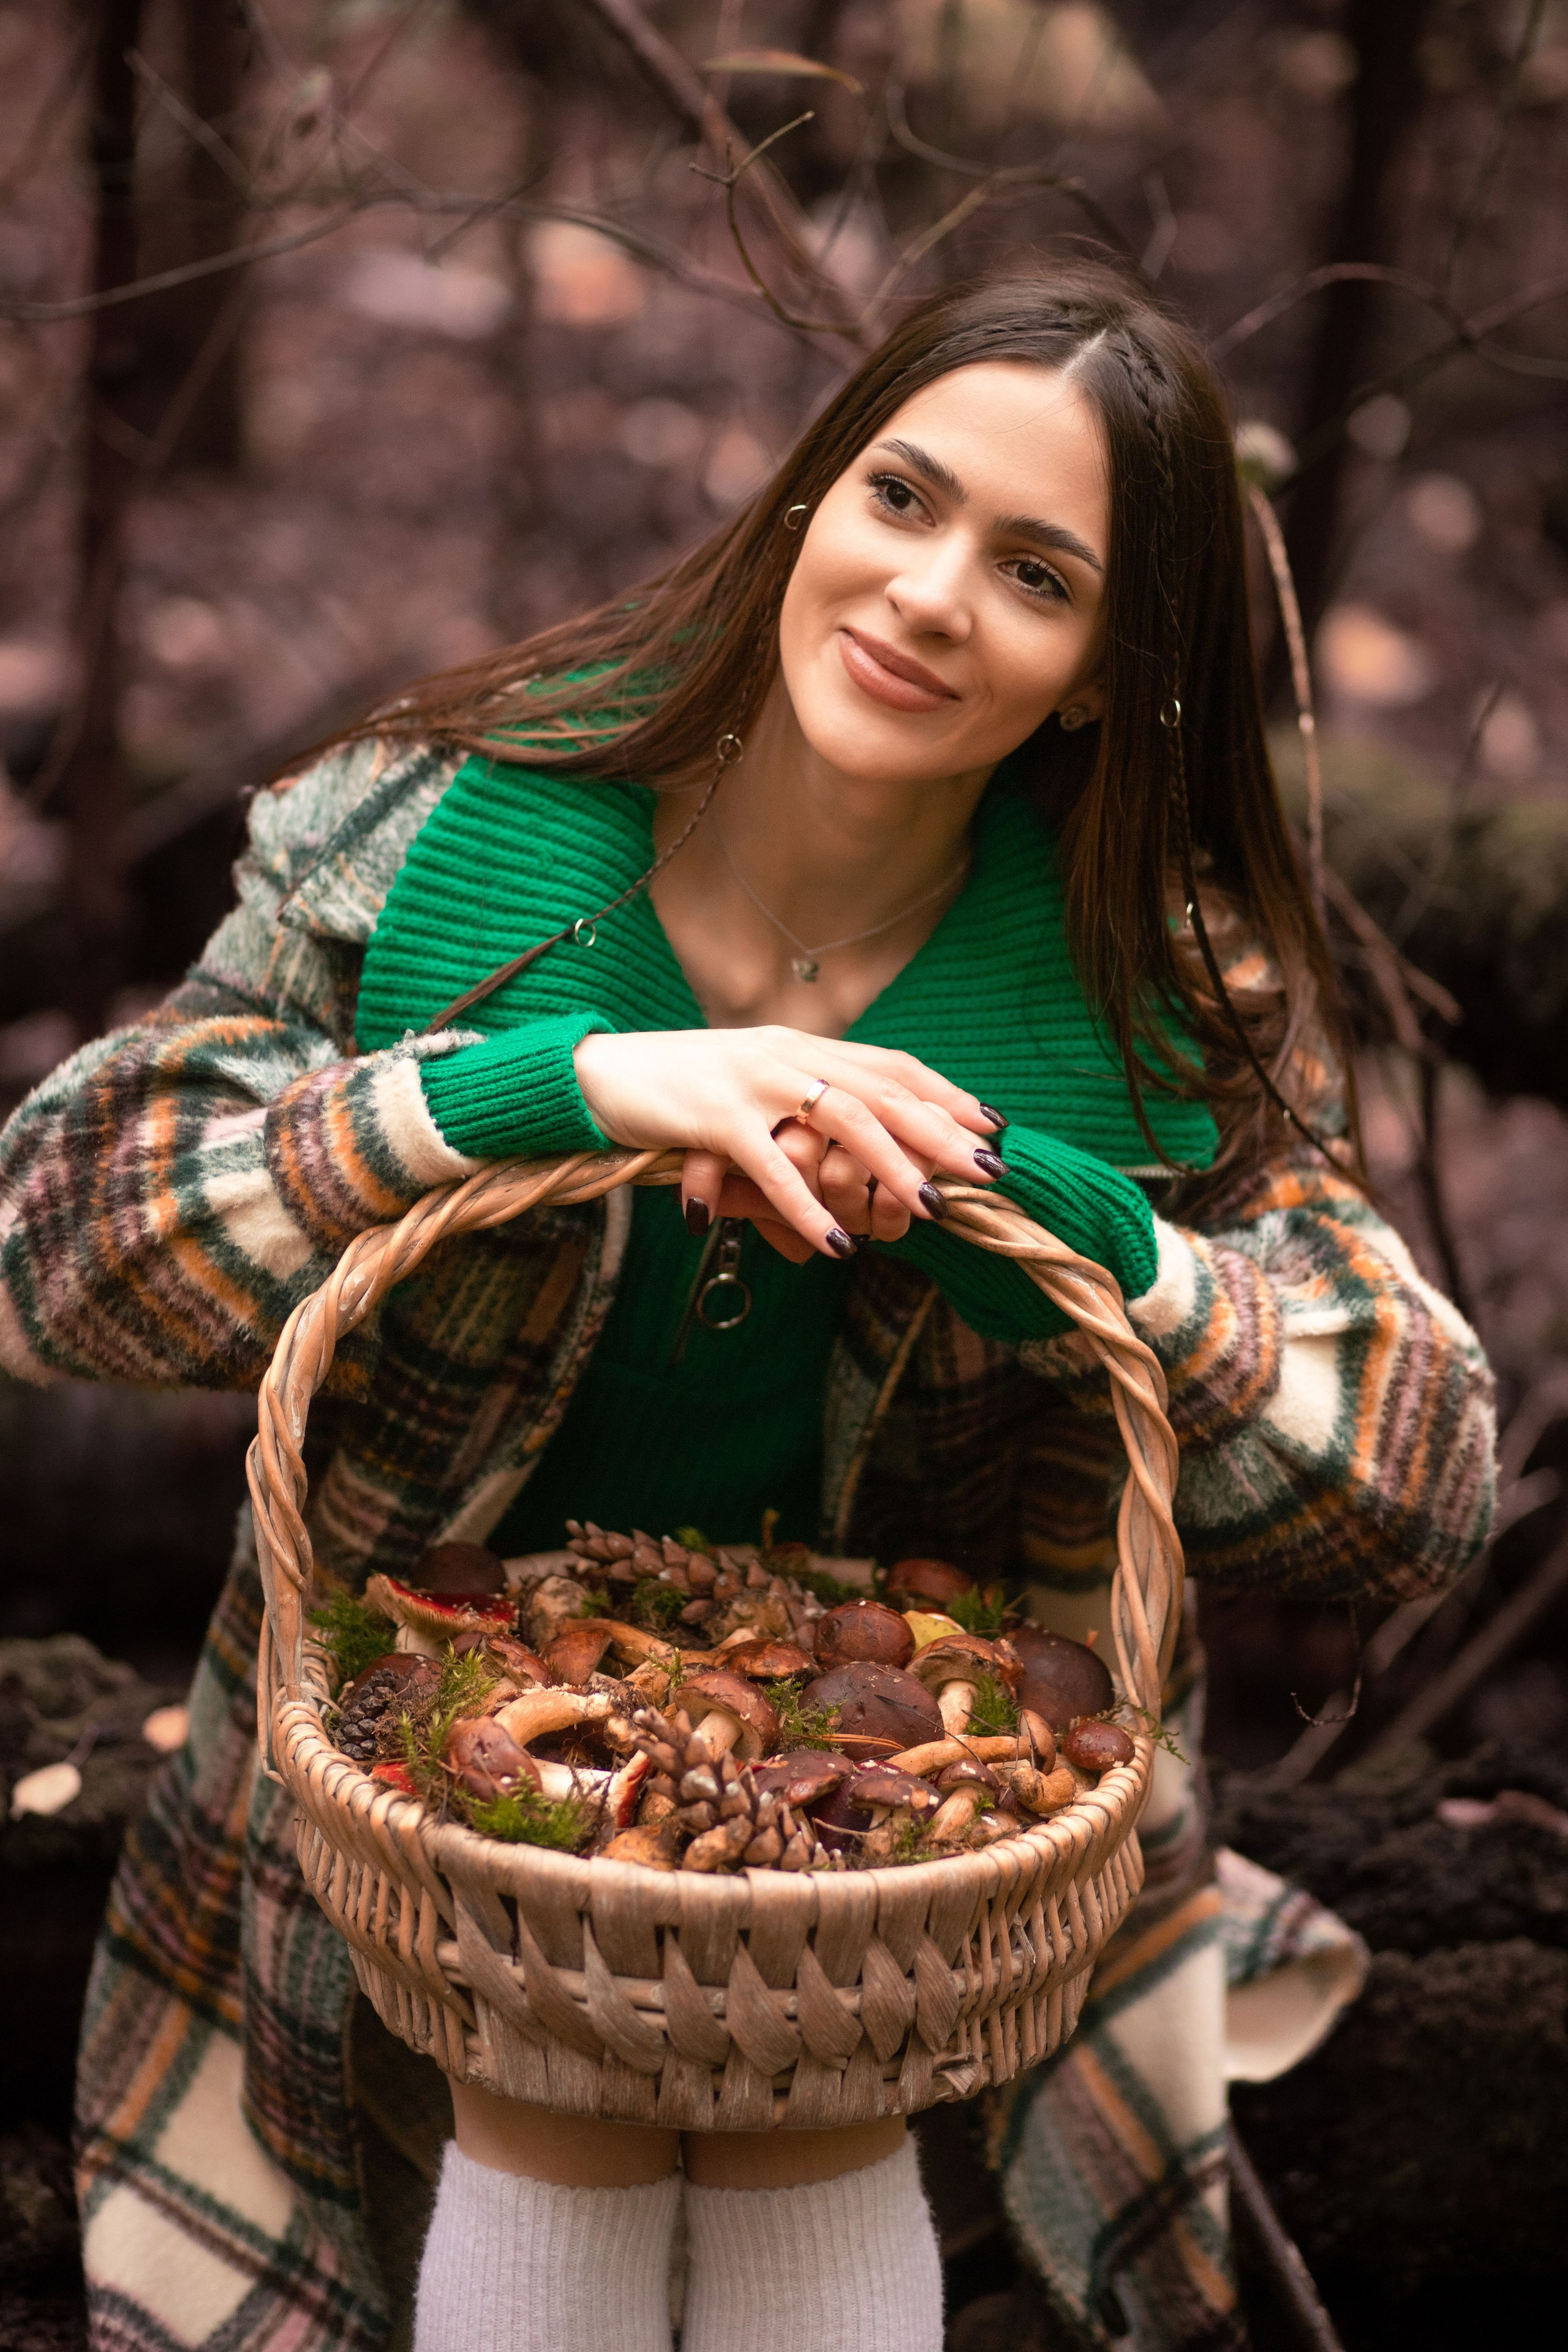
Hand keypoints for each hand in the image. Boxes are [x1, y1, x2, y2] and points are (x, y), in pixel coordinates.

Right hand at [572, 1027, 1004, 1257]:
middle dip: (941, 1131)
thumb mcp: (752, 1083)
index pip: (889, 1064)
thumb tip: (857, 1137)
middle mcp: (786, 1054)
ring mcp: (751, 1080)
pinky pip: (772, 1165)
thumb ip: (802, 1099)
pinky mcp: (713, 1116)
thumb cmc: (680, 1091)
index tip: (990, 1126)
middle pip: (881, 1089)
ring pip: (841, 1119)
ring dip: (890, 1166)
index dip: (944, 1094)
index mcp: (800, 1045)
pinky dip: (807, 1207)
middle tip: (987, 1170)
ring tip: (928, 1208)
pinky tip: (836, 1243)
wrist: (600, 1075)